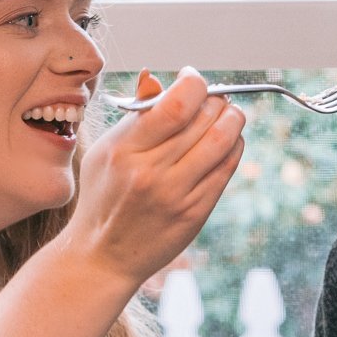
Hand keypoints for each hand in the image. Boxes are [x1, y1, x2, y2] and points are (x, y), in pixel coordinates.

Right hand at [65, 69, 246, 288]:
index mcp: (125, 151)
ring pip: (224, 140)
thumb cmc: (102, 199)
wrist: (103, 257)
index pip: (176, 105)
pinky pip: (227, 168)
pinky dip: (234, 146)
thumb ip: (133, 117)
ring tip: (227, 115)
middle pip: (205, 118)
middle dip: (216, 99)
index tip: (191, 79)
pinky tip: (227, 141)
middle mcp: (152, 173)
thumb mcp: (103, 152)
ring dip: (233, 119)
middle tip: (212, 98)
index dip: (194, 83)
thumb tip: (159, 80)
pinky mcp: (195, 212)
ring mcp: (177, 195)